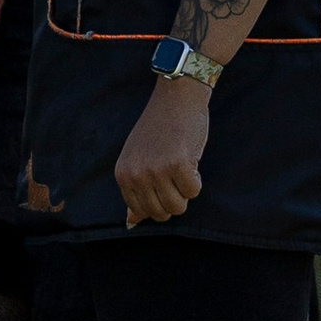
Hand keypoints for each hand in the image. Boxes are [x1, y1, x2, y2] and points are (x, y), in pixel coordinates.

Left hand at [116, 75, 209, 225]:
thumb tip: (132, 223)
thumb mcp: (139, 158)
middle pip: (161, 212)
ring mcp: (156, 170)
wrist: (176, 97)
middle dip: (174, 198)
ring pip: (178, 206)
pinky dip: (197, 179)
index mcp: (123, 174)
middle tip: (174, 172)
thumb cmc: (160, 129)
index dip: (159, 200)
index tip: (163, 180)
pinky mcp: (178, 165)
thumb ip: (135, 190)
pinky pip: (193, 192)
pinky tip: (190, 158)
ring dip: (186, 189)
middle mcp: (136, 174)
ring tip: (181, 165)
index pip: (142, 210)